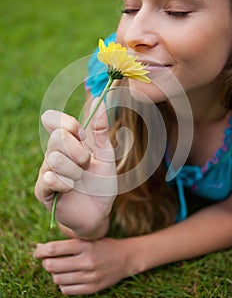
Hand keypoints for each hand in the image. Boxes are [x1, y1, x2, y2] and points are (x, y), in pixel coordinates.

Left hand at [33, 237, 131, 294]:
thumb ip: (66, 243)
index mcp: (84, 245)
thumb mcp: (86, 239)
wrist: (125, 257)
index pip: (54, 249)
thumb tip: (40, 248)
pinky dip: (62, 284)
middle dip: (46, 263)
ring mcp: (89, 276)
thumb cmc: (102, 245)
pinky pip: (66, 290)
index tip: (37, 252)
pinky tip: (68, 278)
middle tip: (48, 261)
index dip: (40, 251)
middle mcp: (86, 260)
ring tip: (60, 269)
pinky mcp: (92, 288)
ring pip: (57, 279)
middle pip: (52, 266)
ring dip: (54, 274)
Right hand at [35, 100, 116, 236]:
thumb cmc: (101, 183)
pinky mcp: (42, 191)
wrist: (99, 212)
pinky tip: (70, 190)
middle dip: (78, 152)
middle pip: (57, 138)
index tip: (81, 134)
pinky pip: (49, 179)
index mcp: (67, 142)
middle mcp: (53, 154)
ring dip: (75, 171)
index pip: (52, 119)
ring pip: (55, 159)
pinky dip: (65, 184)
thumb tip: (100, 103)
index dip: (67, 123)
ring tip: (80, 180)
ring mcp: (46, 171)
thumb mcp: (106, 156)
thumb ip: (101, 132)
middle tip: (86, 164)